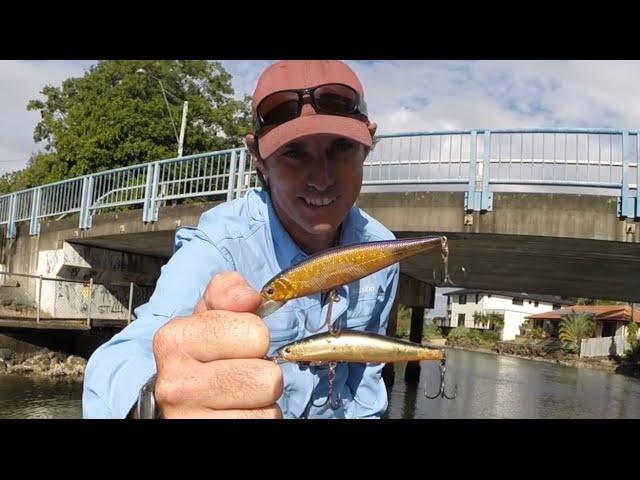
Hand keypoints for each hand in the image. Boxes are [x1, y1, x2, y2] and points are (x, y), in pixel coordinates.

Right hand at [152, 272, 282, 417]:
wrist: (177, 403)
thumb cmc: (201, 356)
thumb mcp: (209, 314)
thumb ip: (229, 292)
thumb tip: (249, 298)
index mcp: (174, 340)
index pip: (256, 334)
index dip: (255, 340)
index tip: (235, 346)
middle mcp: (176, 383)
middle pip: (267, 377)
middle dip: (263, 375)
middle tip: (239, 376)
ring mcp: (187, 419)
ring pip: (268, 409)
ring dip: (262, 403)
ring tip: (238, 397)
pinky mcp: (205, 436)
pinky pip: (262, 426)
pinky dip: (257, 421)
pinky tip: (236, 414)